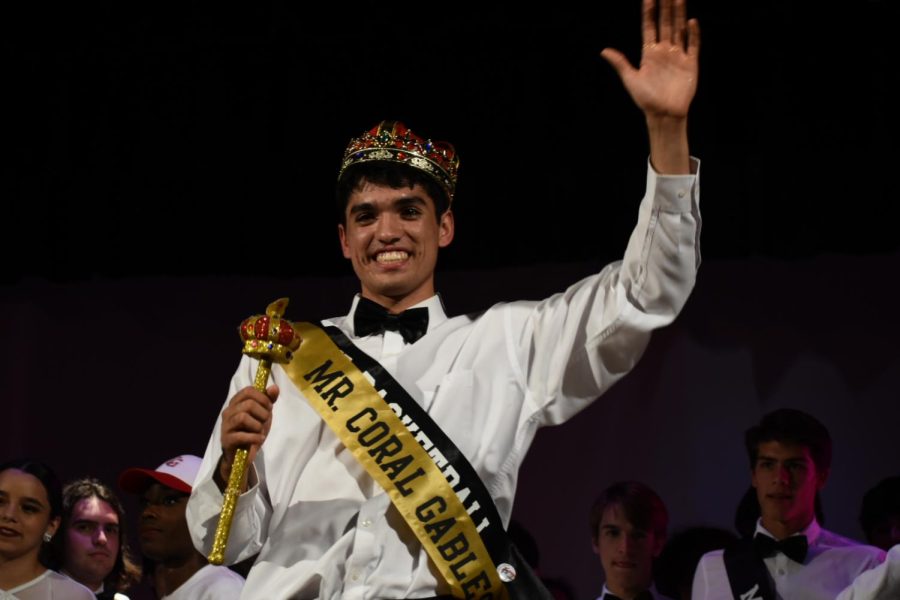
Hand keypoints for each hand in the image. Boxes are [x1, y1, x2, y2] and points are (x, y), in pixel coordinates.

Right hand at [218, 384, 278, 484]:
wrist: (244, 454)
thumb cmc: (252, 430)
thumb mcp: (263, 413)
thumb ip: (269, 400)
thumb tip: (274, 387)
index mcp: (236, 403)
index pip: (248, 391)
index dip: (263, 398)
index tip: (269, 407)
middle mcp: (228, 412)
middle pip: (248, 404)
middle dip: (263, 413)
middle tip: (265, 421)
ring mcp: (226, 426)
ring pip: (243, 417)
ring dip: (257, 425)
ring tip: (260, 431)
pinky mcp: (226, 440)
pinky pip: (242, 435)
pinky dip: (255, 437)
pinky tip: (259, 439)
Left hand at [601, 0, 699, 119]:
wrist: (664, 114)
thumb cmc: (646, 99)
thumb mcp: (631, 79)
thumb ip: (620, 63)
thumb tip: (604, 51)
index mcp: (649, 53)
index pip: (649, 27)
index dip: (648, 13)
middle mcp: (664, 51)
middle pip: (665, 24)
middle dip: (666, 8)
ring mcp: (678, 56)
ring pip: (679, 30)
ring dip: (679, 15)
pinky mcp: (690, 64)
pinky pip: (693, 45)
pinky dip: (693, 34)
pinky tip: (691, 22)